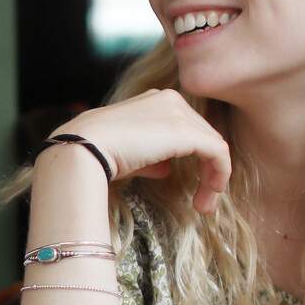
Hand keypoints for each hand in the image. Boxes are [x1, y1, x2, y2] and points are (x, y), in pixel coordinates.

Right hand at [51, 89, 230, 212]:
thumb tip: (166, 169)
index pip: (187, 128)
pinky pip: (218, 152)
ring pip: (213, 144)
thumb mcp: (130, 153)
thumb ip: (152, 158)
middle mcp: (170, 100)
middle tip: (202, 201)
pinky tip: (209, 195)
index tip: (191, 186)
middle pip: (203, 135)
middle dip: (207, 169)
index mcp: (154, 100)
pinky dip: (219, 174)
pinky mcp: (187, 131)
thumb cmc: (97, 152)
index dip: (195, 157)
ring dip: (213, 177)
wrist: (85, 148)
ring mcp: (179, 113)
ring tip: (204, 205)